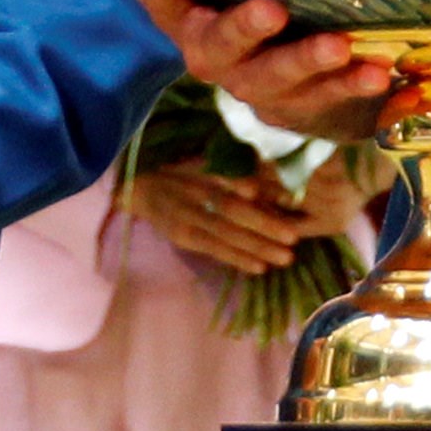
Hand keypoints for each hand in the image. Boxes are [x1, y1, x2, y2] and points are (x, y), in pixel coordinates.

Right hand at [77, 0, 392, 143]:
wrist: (292, 79)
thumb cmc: (234, 4)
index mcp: (185, 18)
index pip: (160, 0)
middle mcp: (214, 57)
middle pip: (217, 47)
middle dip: (241, 29)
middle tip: (270, 9)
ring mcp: (259, 86)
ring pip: (275, 79)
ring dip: (308, 61)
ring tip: (341, 45)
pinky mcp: (303, 106)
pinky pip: (325, 100)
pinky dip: (351, 86)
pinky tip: (377, 70)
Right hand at [124, 160, 317, 271]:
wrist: (135, 187)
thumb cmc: (177, 172)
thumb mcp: (200, 163)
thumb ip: (231, 172)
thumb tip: (269, 185)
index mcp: (201, 170)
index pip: (232, 180)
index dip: (260, 190)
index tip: (288, 199)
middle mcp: (192, 192)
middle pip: (232, 210)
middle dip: (265, 224)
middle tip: (294, 238)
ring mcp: (184, 216)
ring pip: (225, 233)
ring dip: (257, 246)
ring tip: (286, 258)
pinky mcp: (181, 236)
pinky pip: (212, 249)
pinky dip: (236, 258)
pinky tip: (259, 268)